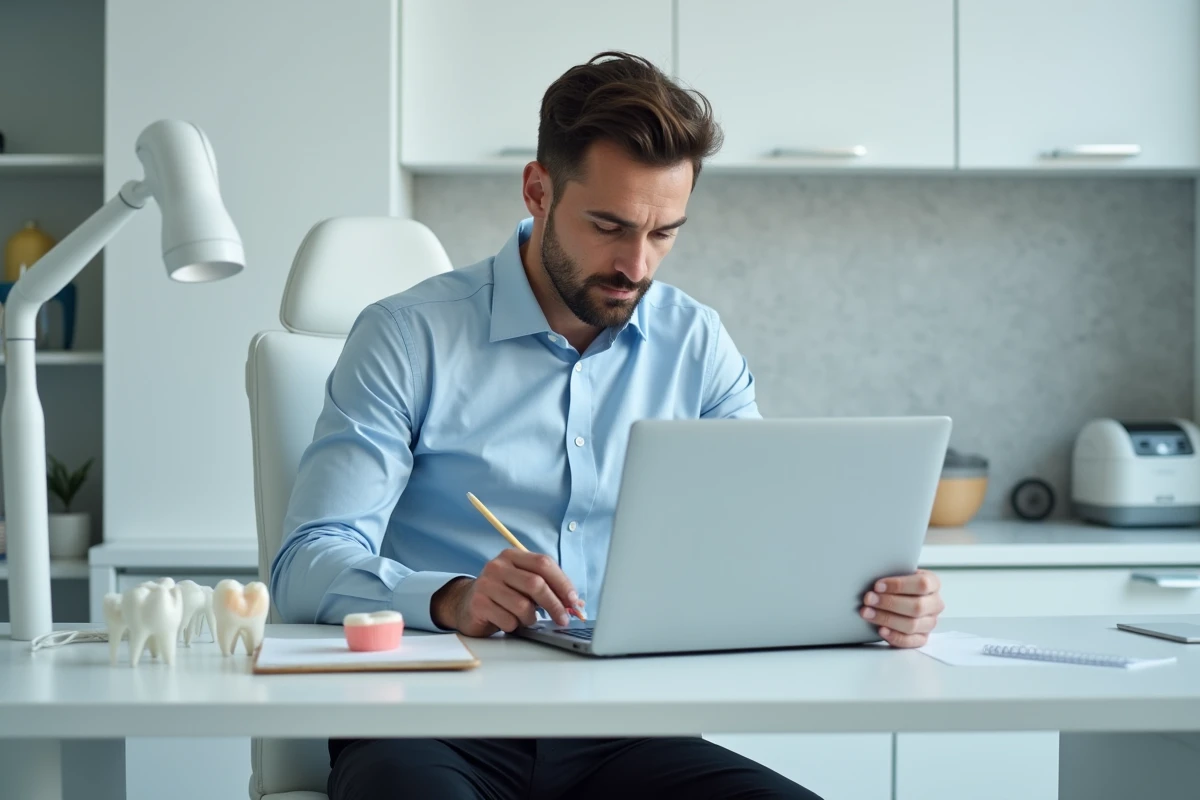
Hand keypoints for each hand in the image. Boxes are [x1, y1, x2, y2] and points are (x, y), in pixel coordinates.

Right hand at [431, 550, 583, 636]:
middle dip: (554, 605)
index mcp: (513, 556)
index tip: (573, 601)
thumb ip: (548, 588)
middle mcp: (498, 566)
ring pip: (522, 605)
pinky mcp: (478, 603)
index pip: (543, 563)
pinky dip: (515, 626)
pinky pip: (508, 620)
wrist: (466, 605)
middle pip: (535, 583)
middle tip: (563, 620)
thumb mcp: (524, 585)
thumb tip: (576, 603)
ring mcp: (486, 584)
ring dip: (531, 618)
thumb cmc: (503, 595)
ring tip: (527, 620)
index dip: (562, 582)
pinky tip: (509, 622)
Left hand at [860, 569, 943, 647]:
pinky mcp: (923, 637)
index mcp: (933, 583)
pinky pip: (911, 641)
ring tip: (867, 612)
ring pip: (912, 625)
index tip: (877, 585)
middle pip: (917, 606)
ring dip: (886, 619)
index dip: (899, 585)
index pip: (922, 584)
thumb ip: (891, 574)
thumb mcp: (897, 573)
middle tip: (868, 599)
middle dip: (889, 603)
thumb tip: (875, 584)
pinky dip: (895, 637)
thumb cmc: (897, 584)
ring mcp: (930, 622)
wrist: (899, 596)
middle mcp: (935, 603)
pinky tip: (881, 630)